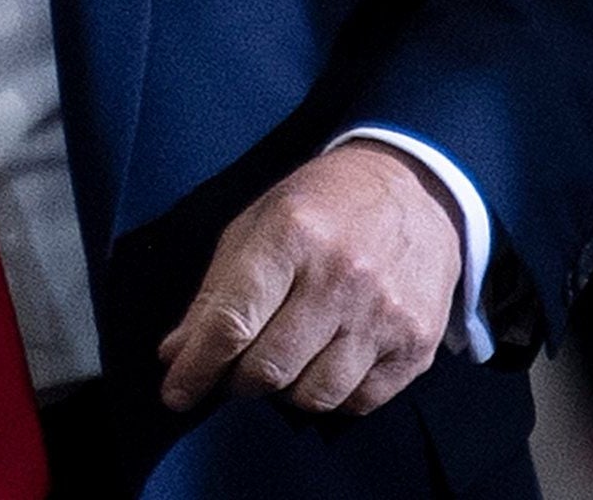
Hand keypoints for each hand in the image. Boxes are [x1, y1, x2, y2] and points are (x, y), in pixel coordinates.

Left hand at [154, 144, 461, 419]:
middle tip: (235, 369)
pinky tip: (327, 362)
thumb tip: (176, 355)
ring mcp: (384, 314)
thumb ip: (215, 292)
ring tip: (284, 361)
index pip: (232, 323)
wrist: (413, 189)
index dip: (197, 367)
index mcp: (292, 234)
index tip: (176, 392)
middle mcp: (341, 276)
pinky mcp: (417, 345)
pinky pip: (357, 403)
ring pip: (312, 396)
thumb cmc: (323, 206)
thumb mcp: (258, 225)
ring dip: (286, 391)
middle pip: (268, 368)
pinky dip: (333, 395)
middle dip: (238, 380)